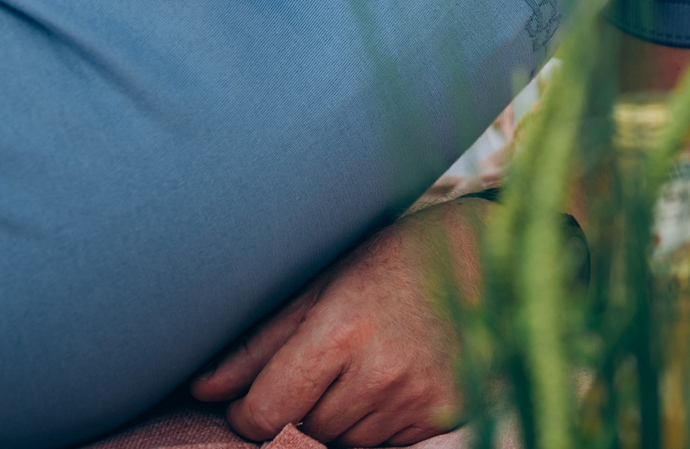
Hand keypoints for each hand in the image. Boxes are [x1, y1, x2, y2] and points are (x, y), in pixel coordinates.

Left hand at [190, 198, 483, 445]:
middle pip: (302, 431)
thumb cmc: (393, 261)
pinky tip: (390, 379)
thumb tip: (202, 390)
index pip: (263, 414)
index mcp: (340, 331)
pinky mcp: (443, 414)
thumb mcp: (322, 283)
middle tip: (321, 366)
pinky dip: (375, 423)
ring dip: (337, 418)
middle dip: (298, 409)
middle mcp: (379, 372)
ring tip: (359, 367)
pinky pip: (384, 444)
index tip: (252, 398)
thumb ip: (260, 342)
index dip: (247, 413)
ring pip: (342, 442)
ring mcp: (416, 398)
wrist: (487, 258)